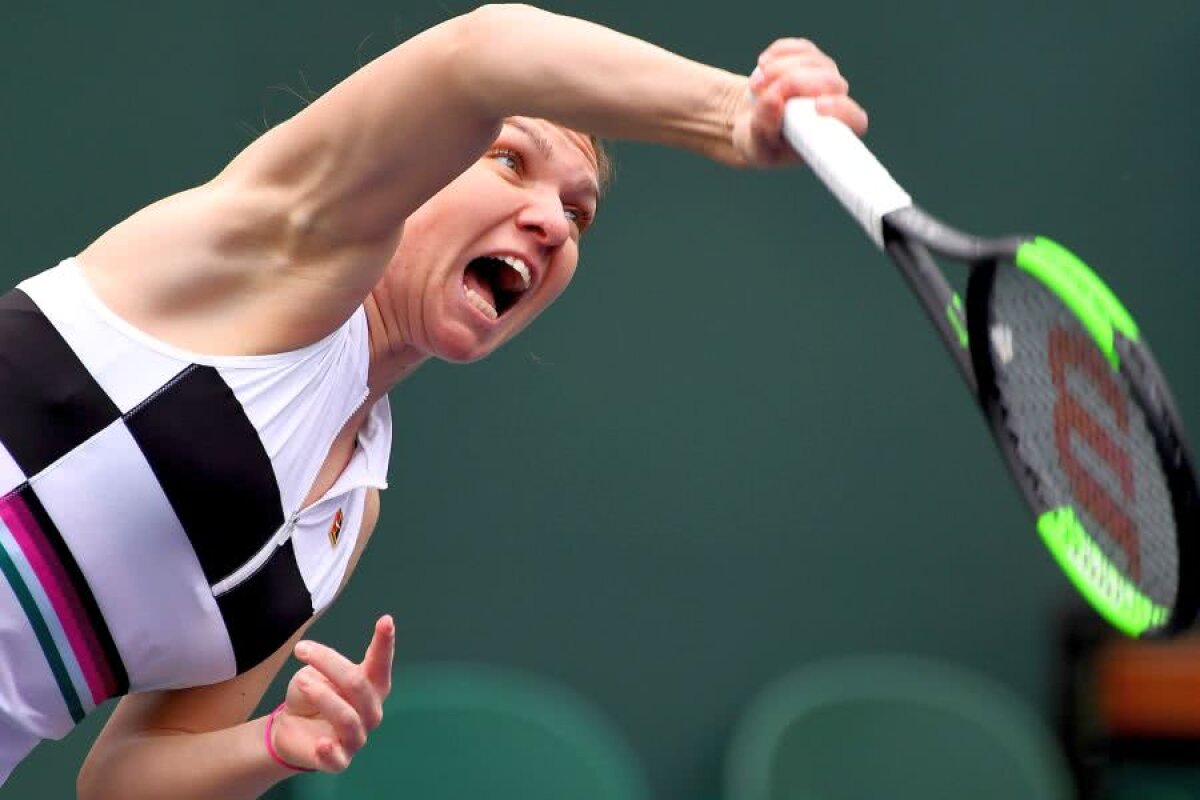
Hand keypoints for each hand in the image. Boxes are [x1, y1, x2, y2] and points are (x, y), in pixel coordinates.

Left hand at [270, 615, 394, 771]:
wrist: (292, 731)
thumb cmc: (312, 696)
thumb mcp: (316, 674)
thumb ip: (325, 672)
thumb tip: (322, 675)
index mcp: (371, 685)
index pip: (381, 663)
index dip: (384, 642)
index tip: (386, 620)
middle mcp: (371, 710)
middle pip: (358, 684)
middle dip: (329, 664)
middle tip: (302, 649)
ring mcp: (357, 737)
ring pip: (347, 717)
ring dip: (323, 697)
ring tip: (301, 682)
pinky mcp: (340, 760)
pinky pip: (338, 758)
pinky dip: (330, 751)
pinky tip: (321, 743)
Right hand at [732, 38, 868, 166]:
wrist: (751, 122)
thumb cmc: (761, 143)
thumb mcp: (757, 147)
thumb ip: (764, 130)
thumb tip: (774, 101)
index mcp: (831, 133)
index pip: (855, 120)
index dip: (842, 110)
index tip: (817, 107)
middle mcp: (835, 101)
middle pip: (828, 81)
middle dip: (790, 81)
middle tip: (758, 89)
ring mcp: (825, 75)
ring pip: (810, 60)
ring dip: (776, 69)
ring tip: (755, 86)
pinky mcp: (810, 57)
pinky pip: (798, 47)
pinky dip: (776, 53)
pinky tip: (762, 65)